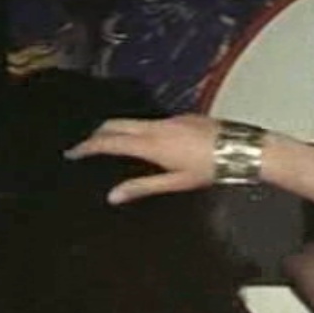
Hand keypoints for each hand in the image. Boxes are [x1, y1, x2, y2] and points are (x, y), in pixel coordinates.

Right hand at [63, 115, 224, 203]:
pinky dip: (139, 130)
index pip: (110, 142)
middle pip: (116, 124)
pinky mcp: (182, 117)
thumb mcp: (177, 182)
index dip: (87, 147)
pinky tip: (144, 142)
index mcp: (151, 144)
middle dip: (97, 133)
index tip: (72, 152)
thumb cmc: (210, 169)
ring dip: (118, 130)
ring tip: (110, 145)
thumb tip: (113, 196)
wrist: (242, 148)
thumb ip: (143, 187)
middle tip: (85, 147)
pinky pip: (151, 121)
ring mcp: (170, 119)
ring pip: (134, 121)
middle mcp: (156, 126)